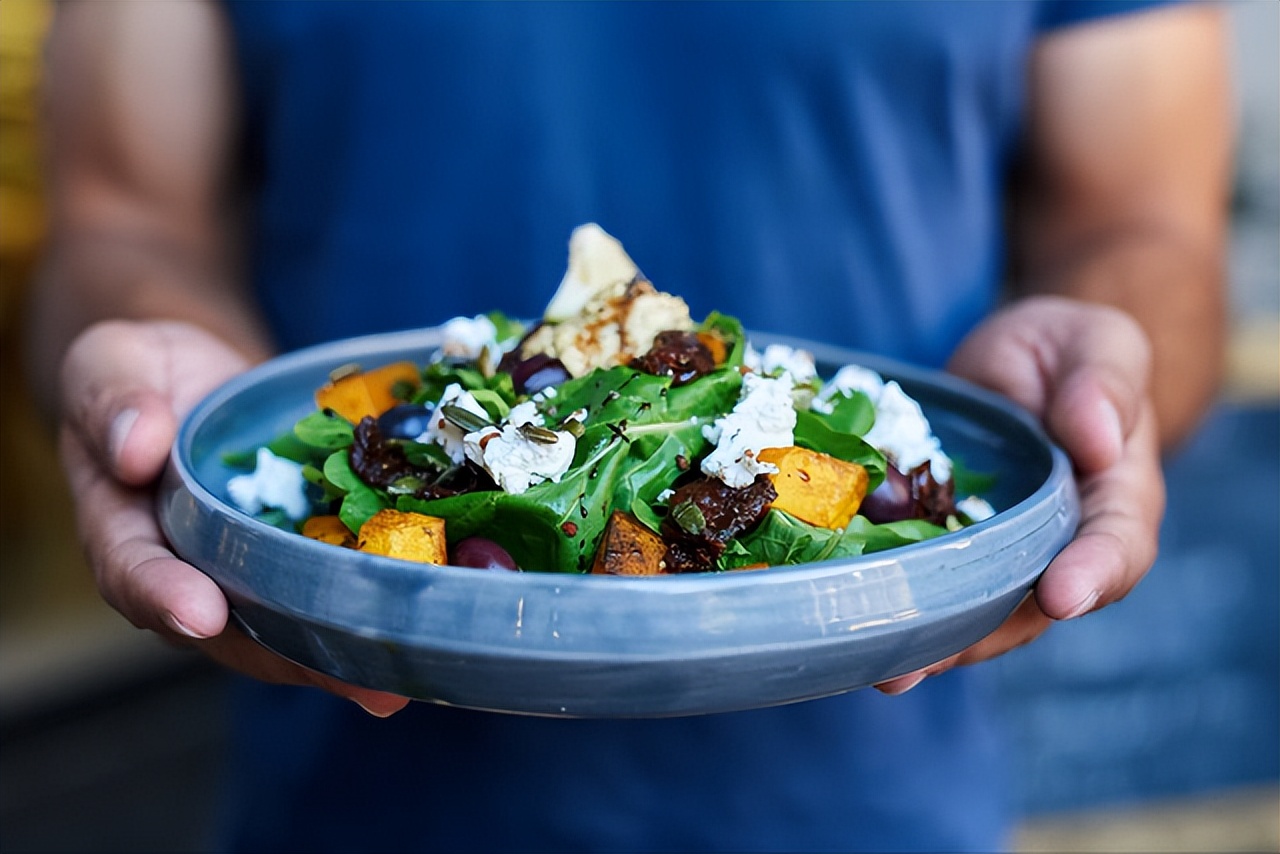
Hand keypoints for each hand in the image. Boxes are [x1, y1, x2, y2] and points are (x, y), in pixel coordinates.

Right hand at [58, 320, 410, 715]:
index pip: (134, 572)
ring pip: (291, 623)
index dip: (165, 597)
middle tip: (354, 684)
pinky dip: (375, 605)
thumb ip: (115, 402)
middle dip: (292, 658)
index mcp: (124, 529)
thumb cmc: (139, 371)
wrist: (192, 372)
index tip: (203, 613)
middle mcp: (189, 568)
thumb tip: (136, 446)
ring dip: (345, 656)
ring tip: (404, 681)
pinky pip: (331, 584)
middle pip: (231, 629)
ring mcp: (249, 567)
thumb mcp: (110, 366)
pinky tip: (428, 624)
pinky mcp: (299, 551)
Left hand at [875, 296, 1164, 693]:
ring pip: (975, 613)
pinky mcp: (949, 546)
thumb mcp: (1097, 345)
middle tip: (924, 663)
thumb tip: (1097, 438)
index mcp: (1115, 498)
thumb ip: (1103, 384)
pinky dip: (895, 607)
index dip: (1094, 574)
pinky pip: (929, 584)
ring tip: (880, 670)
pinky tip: (848, 627)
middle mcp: (1060, 545)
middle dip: (982, 639)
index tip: (1062, 596)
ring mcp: (1002, 555)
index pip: (1118, 546)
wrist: (1022, 360)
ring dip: (930, 645)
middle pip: (1033, 607)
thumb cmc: (1069, 351)